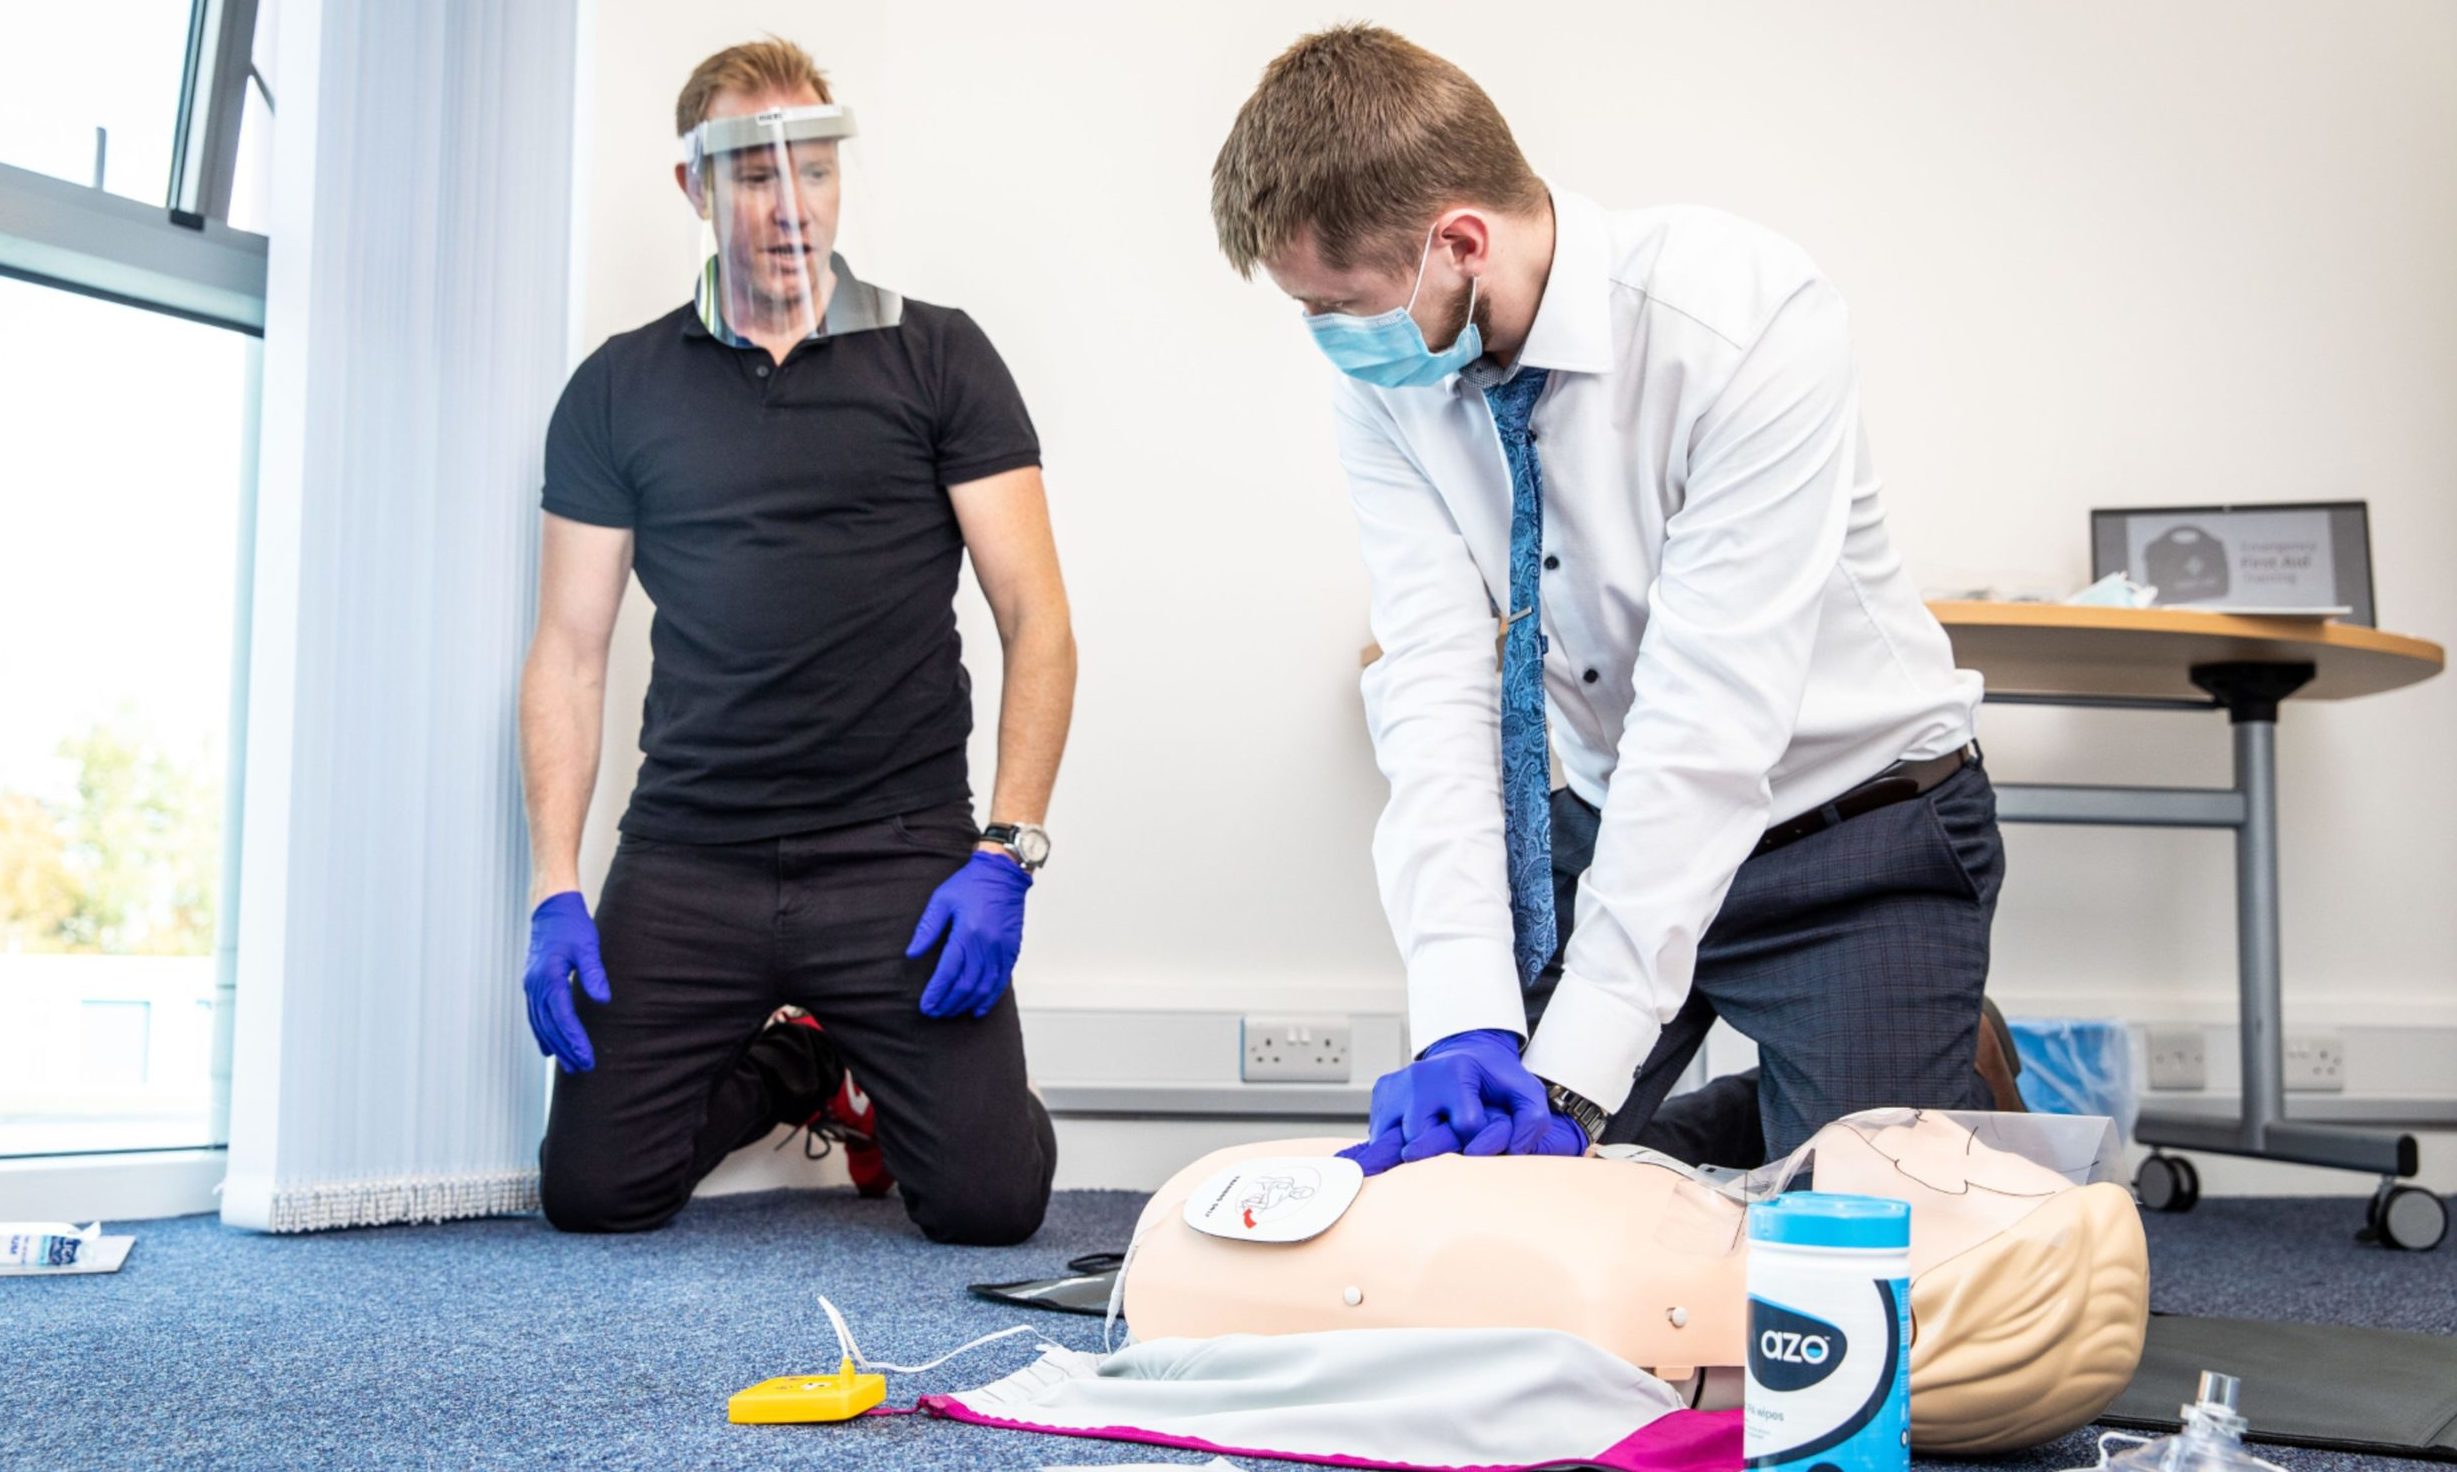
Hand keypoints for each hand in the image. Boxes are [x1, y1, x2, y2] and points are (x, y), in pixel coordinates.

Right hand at [524, 891, 610, 1071]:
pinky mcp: (532, 985)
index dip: (574, 1039)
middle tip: (583, 1068)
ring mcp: (531, 986)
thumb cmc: (572, 926)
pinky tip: (549, 1049)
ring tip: (570, 1065)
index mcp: (549, 977)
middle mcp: (535, 986)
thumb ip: (594, 973)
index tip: (587, 1057)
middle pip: (550, 1026)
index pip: (562, 1017)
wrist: (550, 910)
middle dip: (566, 1049)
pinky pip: (535, 1016)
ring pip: (540, 1024)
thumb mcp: (588, 946)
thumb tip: (604, 1000)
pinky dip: (542, 1034)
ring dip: (555, 1046)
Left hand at [906, 852, 1032, 1018]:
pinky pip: (1001, 981)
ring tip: (951, 1011)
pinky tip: (977, 1009)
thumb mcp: (941, 900)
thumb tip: (912, 954)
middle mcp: (986, 944)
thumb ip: (927, 929)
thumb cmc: (970, 884)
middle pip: (966, 984)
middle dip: (948, 1002)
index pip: (949, 971)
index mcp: (967, 932)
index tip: (926, 1005)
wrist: (1003, 874)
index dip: (937, 992)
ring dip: (966, 1003)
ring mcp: (1002, 950)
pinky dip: (989, 998)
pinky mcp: (1011, 951)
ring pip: (984, 987)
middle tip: (935, 1012)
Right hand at [1336, 1028, 1554, 1175]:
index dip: (1479, 1138)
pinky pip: (1383, 1135)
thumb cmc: (1496, 1081)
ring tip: (1437, 1139)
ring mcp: (1396, 1085)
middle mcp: (1420, 1076)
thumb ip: (1533, 1120)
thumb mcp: (1526, 1092)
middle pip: (1424, 1140)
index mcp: (1456, 1072)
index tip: (1482, 1132)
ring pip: (1398, 1143)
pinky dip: (1399, 1143)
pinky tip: (1418, 1134)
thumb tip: (1512, 1150)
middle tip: (1454, 1141)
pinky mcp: (1381, 1094)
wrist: (1467, 1055)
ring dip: (1418, 1150)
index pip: (1466, 1126)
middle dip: (1441, 1149)